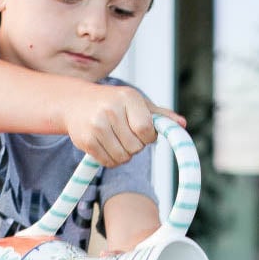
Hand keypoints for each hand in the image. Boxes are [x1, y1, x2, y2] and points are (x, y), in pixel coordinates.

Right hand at [64, 83, 185, 167]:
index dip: (148, 137)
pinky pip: (108, 162)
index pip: (146, 130)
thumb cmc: (112, 102)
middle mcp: (111, 110)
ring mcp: (96, 125)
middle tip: (127, 135)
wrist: (75, 102)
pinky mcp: (86, 140)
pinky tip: (107, 146)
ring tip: (117, 141)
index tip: (143, 133)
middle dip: (135, 146)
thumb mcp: (137, 103)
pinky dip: (112, 159)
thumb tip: (182, 124)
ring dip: (124, 155)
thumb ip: (160, 115)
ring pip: (123, 157)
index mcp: (128, 97)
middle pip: (135, 147)